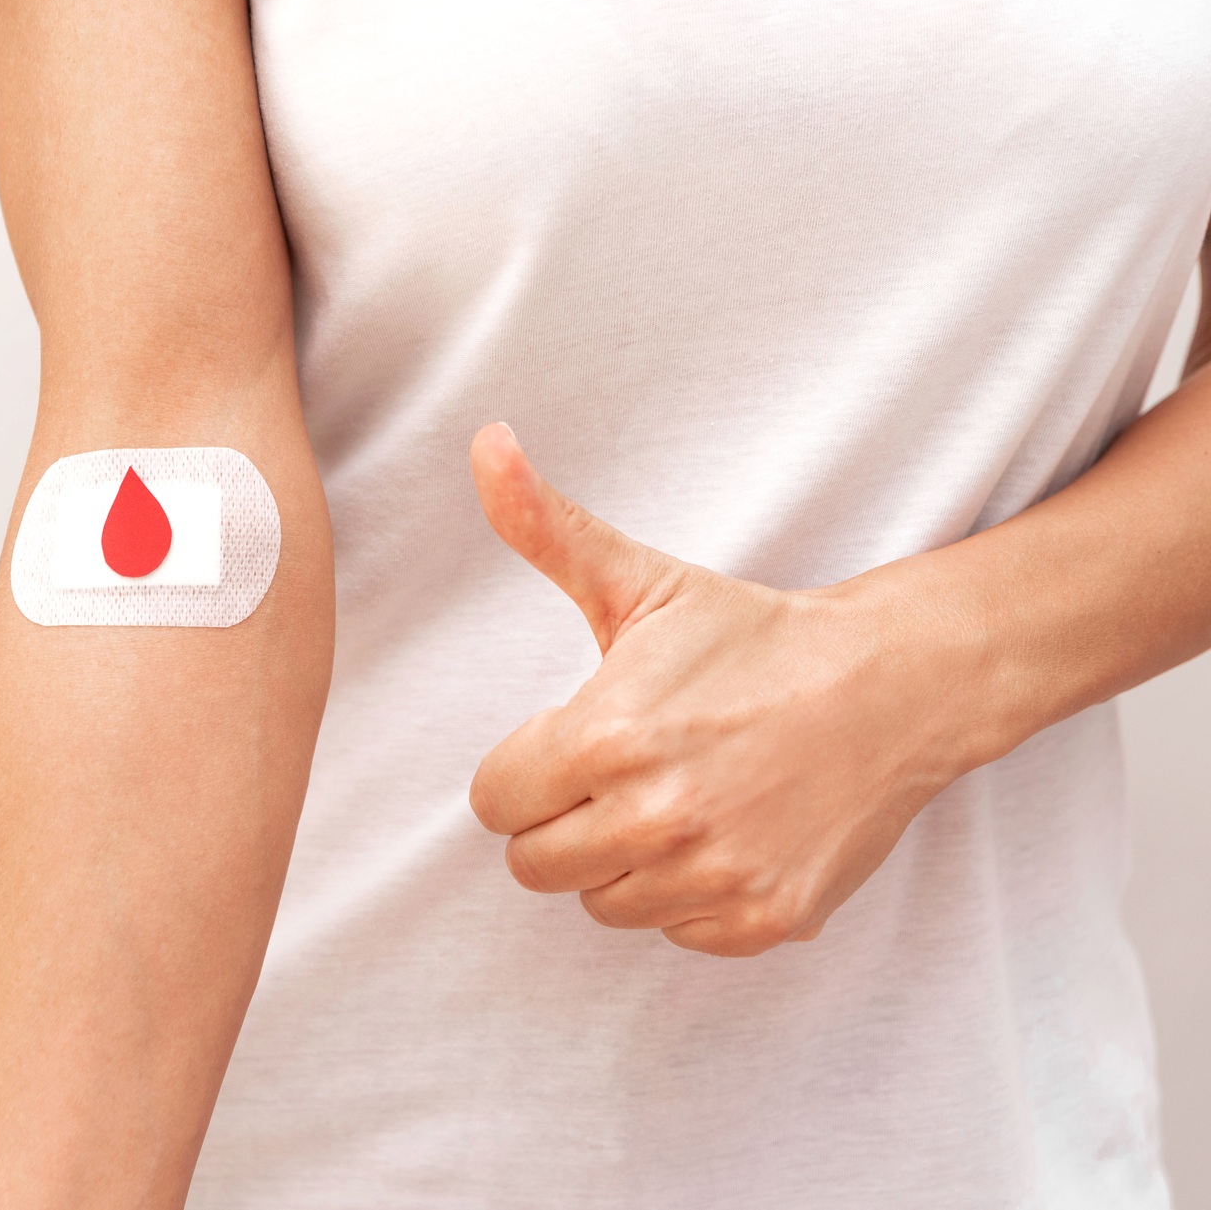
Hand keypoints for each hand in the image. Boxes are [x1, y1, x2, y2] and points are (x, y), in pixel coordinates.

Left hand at [467, 423, 1010, 956]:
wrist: (892, 685)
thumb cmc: (751, 637)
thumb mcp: (640, 581)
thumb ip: (544, 527)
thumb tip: (483, 442)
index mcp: (608, 739)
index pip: (494, 802)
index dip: (525, 769)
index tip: (576, 739)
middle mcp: (657, 818)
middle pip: (536, 864)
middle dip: (563, 818)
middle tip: (623, 770)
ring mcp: (714, 875)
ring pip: (602, 904)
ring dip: (623, 860)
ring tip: (676, 796)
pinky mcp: (763, 919)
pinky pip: (674, 932)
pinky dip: (688, 894)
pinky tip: (724, 832)